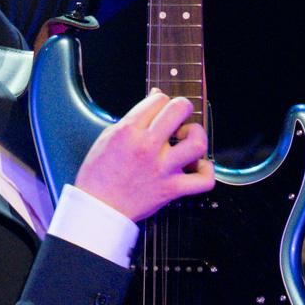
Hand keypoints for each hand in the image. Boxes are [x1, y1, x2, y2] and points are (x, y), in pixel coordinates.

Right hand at [72, 90, 215, 221]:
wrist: (99, 207)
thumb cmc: (99, 173)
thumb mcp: (108, 135)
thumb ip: (134, 117)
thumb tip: (154, 97)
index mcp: (129, 130)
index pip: (158, 99)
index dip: (161, 101)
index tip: (158, 109)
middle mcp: (148, 146)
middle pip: (179, 110)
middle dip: (182, 107)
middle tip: (178, 116)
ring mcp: (162, 168)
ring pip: (197, 142)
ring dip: (196, 135)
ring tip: (187, 140)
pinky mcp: (171, 189)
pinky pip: (203, 180)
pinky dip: (205, 171)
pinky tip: (196, 166)